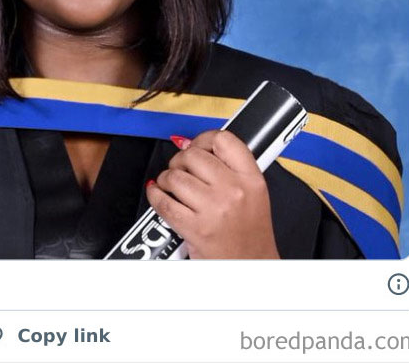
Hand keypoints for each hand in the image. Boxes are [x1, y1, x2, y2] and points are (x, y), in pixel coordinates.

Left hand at [146, 130, 279, 258]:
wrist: (251, 270)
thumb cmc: (250, 235)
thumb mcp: (253, 194)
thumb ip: (228, 167)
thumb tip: (188, 143)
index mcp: (251, 180)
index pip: (223, 140)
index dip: (203, 138)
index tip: (195, 144)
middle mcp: (234, 191)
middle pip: (193, 155)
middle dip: (181, 160)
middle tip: (181, 169)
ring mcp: (214, 209)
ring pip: (175, 176)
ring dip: (167, 178)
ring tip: (170, 184)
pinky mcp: (195, 228)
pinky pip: (164, 202)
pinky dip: (155, 194)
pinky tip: (157, 193)